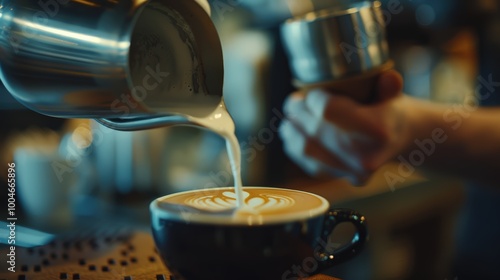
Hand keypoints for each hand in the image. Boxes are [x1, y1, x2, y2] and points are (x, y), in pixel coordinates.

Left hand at [279, 70, 406, 184]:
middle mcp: (366, 156)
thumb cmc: (392, 109)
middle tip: (293, 101)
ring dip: (292, 131)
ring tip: (290, 117)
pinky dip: (296, 148)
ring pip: (307, 150)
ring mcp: (355, 171)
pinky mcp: (347, 179)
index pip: (328, 110)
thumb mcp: (393, 91)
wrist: (404, 138)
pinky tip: (294, 134)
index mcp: (379, 129)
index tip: (311, 92)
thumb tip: (388, 78)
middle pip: (315, 130)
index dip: (313, 98)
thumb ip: (389, 84)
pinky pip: (310, 164)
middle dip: (298, 113)